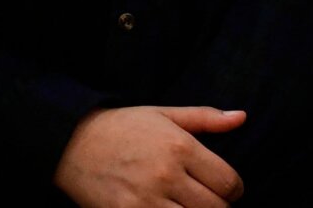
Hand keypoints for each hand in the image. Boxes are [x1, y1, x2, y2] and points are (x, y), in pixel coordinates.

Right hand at [54, 106, 246, 207]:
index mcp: (181, 148)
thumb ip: (206, 118)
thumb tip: (242, 117)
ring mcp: (144, 200)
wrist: (70, 143)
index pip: (228, 182)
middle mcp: (166, 176)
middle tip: (212, 203)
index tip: (231, 191)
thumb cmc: (123, 126)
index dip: (236, 190)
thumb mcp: (165, 114)